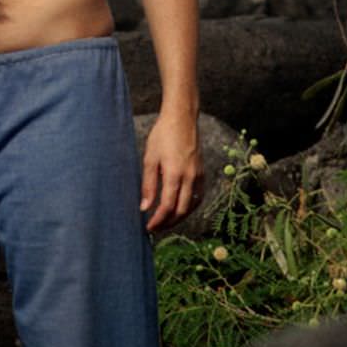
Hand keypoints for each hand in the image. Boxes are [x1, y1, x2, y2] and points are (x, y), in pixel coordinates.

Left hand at [140, 111, 203, 232]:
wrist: (182, 118)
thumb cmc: (162, 135)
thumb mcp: (150, 158)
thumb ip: (148, 184)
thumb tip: (144, 207)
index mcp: (174, 174)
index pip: (167, 207)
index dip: (158, 220)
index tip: (148, 227)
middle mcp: (189, 177)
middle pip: (181, 211)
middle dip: (168, 223)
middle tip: (156, 228)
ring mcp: (198, 175)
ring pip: (192, 206)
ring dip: (179, 218)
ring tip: (166, 222)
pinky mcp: (202, 172)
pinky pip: (199, 197)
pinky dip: (190, 207)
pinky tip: (181, 209)